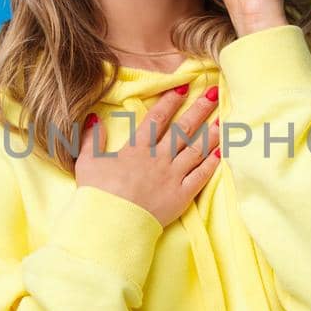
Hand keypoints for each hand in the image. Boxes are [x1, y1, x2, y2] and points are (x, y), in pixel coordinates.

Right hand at [76, 85, 222, 226]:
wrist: (112, 224)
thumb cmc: (98, 194)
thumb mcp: (87, 162)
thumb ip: (91, 139)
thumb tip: (94, 118)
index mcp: (137, 149)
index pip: (157, 118)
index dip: (171, 101)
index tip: (183, 86)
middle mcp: (158, 158)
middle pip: (183, 129)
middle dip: (199, 109)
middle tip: (214, 93)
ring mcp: (172, 176)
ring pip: (196, 150)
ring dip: (210, 133)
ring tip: (223, 119)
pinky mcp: (182, 196)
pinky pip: (200, 176)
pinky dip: (212, 164)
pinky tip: (221, 153)